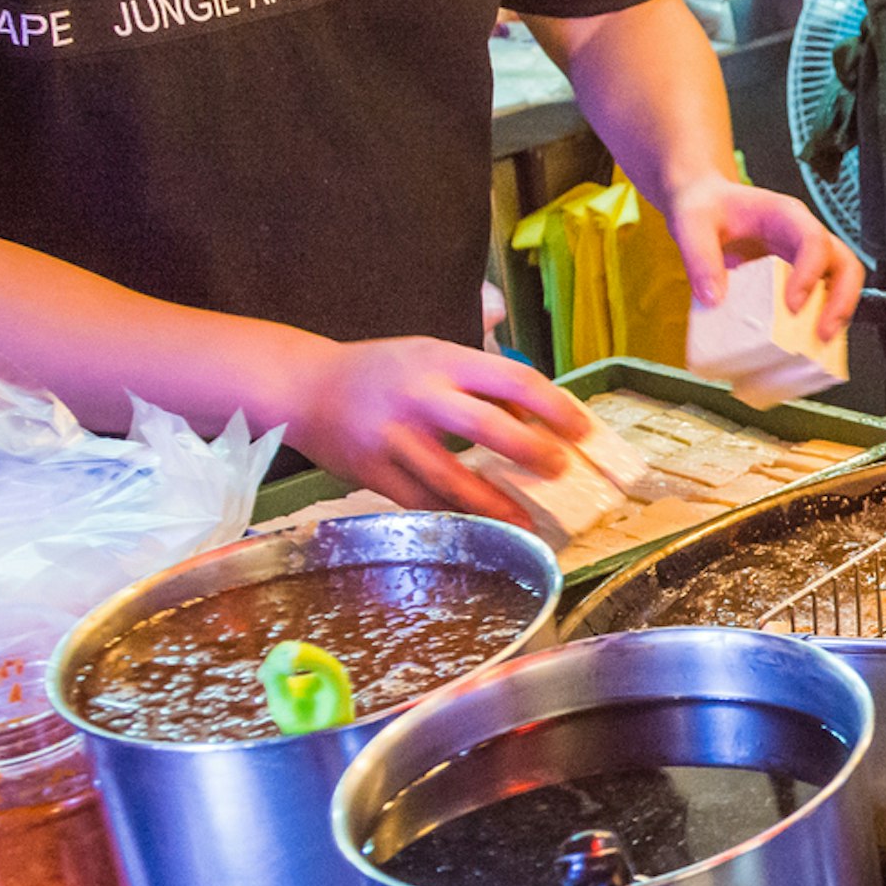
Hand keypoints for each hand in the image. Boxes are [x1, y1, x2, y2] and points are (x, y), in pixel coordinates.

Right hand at [293, 336, 593, 520]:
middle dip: (530, 452)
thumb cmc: (382, 372)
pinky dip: (453, 515)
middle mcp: (418, 396)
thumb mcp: (434, 356)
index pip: (513, 379)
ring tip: (527, 521)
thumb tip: (541, 418)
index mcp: (442, 361)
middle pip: (485, 427)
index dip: (555, 407)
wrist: (303, 387)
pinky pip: (420, 501)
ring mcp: (391, 436)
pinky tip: (479, 528)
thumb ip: (482, 383)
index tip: (583, 430)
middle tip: (560, 469)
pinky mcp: (369, 471)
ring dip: (494, 503)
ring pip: (451, 477)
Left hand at [657, 178, 865, 335]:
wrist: (704, 203)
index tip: (792, 304)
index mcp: (785, 216)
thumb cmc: (705, 206)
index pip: (814, 241)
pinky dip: (818, 321)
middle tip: (822, 332)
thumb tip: (715, 298)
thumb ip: (699, 257)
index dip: (810, 273)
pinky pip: (821, 299)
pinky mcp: (797, 278)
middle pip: (846, 264)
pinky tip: (803, 344)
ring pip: (842, 283)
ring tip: (819, 344)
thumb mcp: (691, 223)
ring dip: (837, 315)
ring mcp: (804, 259)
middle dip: (841, 301)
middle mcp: (803, 237)